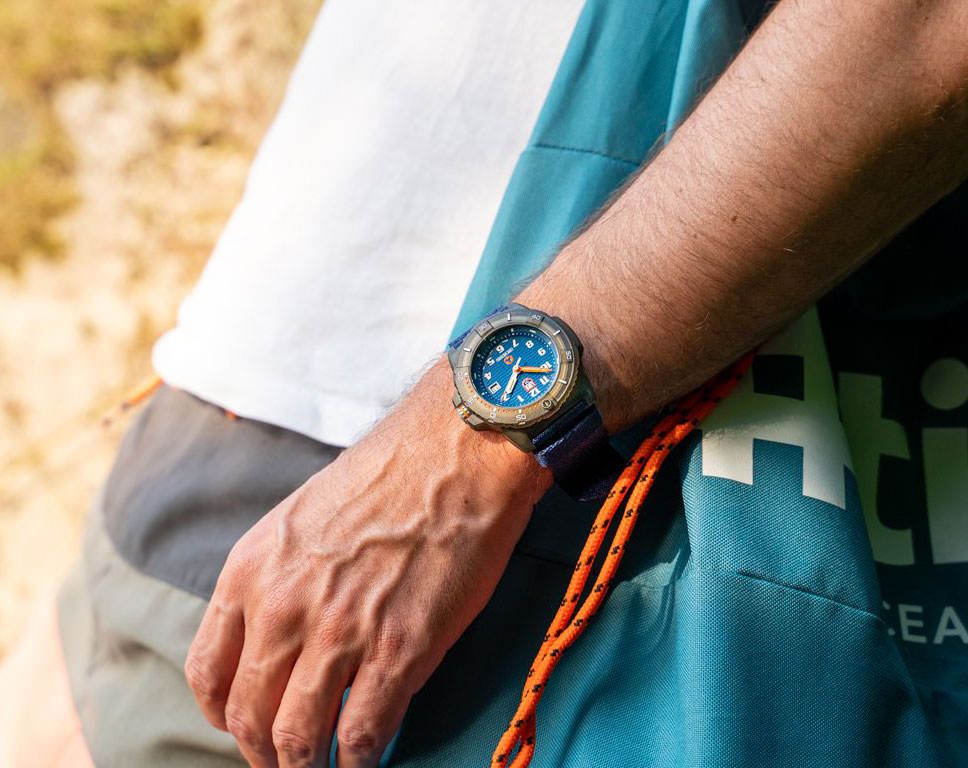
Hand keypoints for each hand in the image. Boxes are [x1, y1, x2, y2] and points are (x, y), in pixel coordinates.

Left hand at [184, 359, 551, 767]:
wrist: (455, 451)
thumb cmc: (389, 474)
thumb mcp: (301, 516)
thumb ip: (279, 577)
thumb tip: (282, 632)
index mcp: (251, 570)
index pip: (207, 672)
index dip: (223, 713)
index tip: (244, 723)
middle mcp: (283, 606)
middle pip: (248, 717)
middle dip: (263, 753)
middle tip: (283, 762)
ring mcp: (340, 632)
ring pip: (297, 738)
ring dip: (305, 766)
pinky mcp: (399, 650)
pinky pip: (362, 733)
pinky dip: (359, 760)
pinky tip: (365, 759)